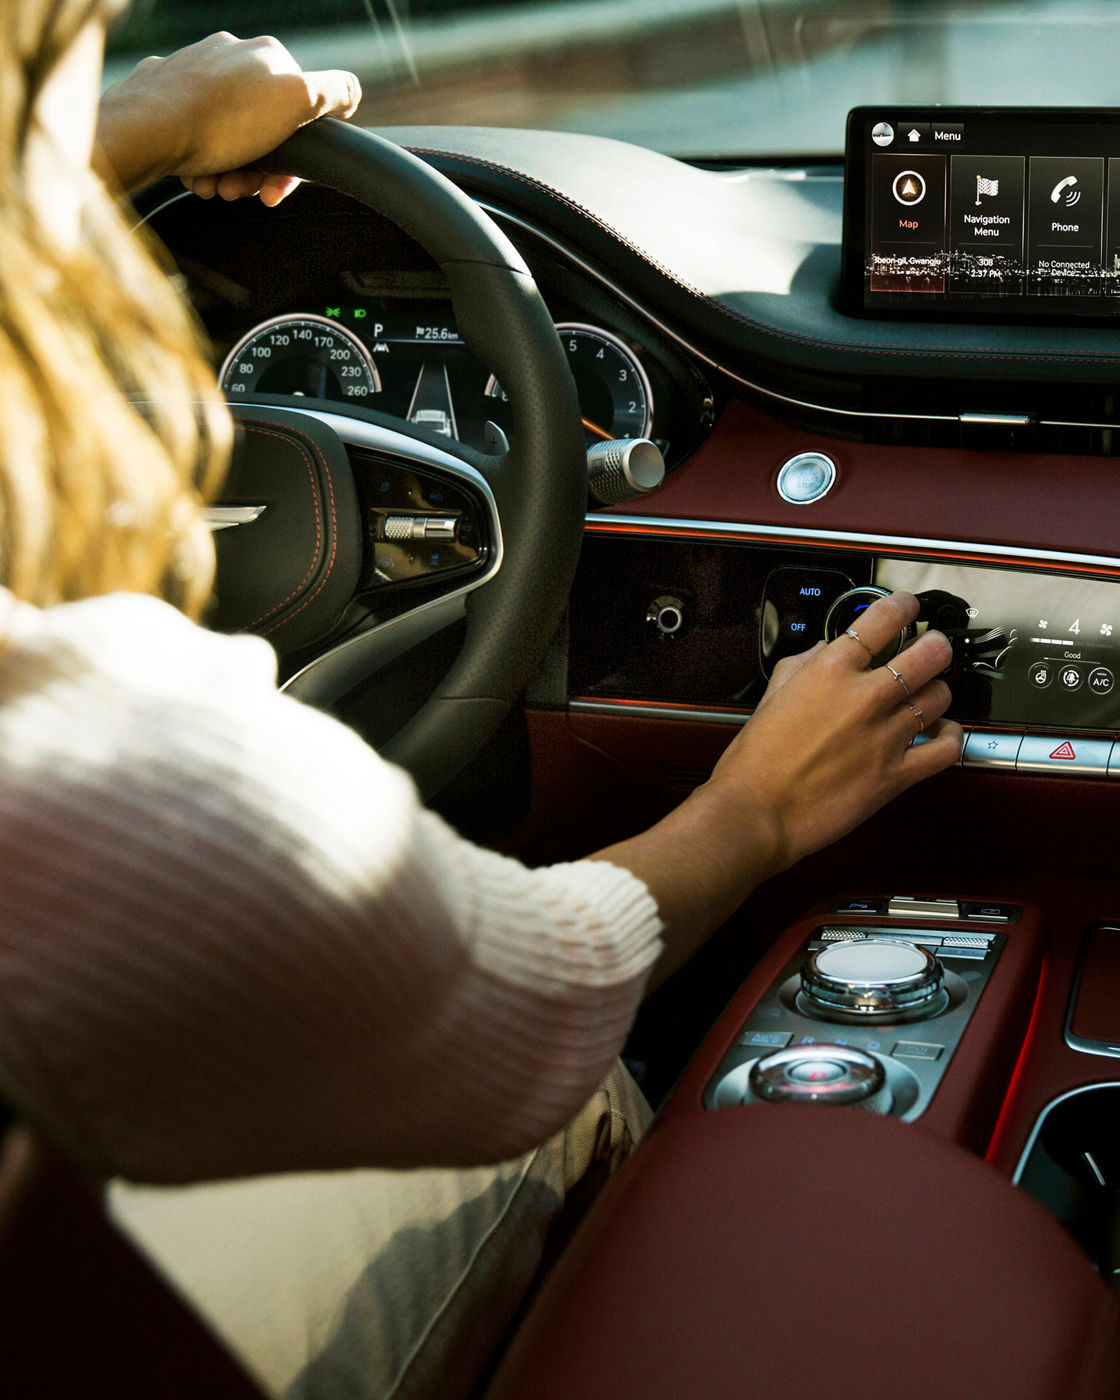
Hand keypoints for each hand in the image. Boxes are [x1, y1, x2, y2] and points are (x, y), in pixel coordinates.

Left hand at [94, 32, 360, 203]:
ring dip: (231, 172)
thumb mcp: (297, 100)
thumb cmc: (220, 121)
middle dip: (258, 169)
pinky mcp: (163, 93)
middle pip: (264, 130)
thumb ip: (334, 92)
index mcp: (266, 55)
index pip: (301, 111)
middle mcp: (229, 56)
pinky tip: (197, 176)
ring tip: (217, 186)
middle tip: (243, 191)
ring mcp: (193, 72)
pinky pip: (195, 136)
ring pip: (230, 137)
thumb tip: (351, 90)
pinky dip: (202, 163)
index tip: (277, 186)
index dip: (296, 157)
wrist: (145, 130)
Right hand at [592, 592, 961, 987]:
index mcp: (830, 670)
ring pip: (940, 696)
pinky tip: (940, 733)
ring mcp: (886, 735)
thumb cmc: (755, 760)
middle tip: (931, 649)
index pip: (883, 618)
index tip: (907, 608)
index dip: (902, 607)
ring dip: (936, 692)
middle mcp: (865, 696)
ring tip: (927, 696)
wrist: (757, 812)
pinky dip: (949, 736)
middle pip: (929, 653)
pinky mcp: (897, 773)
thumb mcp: (771, 696)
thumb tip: (823, 649)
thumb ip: (801, 665)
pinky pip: (946, 748)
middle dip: (934, 646)